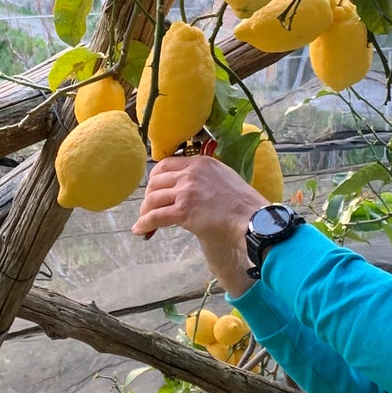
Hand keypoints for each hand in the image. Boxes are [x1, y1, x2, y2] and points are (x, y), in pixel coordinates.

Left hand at [132, 154, 267, 295]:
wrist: (251, 219)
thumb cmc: (243, 203)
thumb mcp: (223, 177)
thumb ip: (204, 177)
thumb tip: (190, 186)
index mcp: (200, 162)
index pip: (166, 164)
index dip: (155, 178)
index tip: (154, 188)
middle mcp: (190, 173)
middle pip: (155, 181)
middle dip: (149, 196)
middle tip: (148, 207)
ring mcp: (185, 191)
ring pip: (152, 199)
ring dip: (145, 212)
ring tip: (143, 221)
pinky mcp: (183, 211)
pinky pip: (155, 216)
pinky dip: (144, 224)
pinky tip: (140, 230)